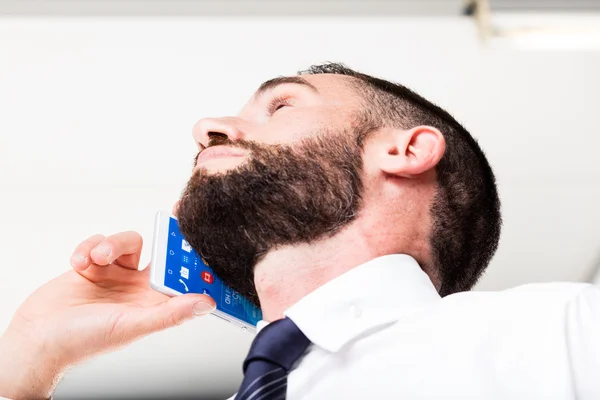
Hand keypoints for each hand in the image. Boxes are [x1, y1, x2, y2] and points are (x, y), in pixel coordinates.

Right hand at [0, 231, 214, 399]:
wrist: (38, 337)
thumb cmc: (84, 341)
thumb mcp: (132, 325)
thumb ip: (170, 313)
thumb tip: (205, 303)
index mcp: (153, 301)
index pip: (181, 274)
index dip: (192, 256)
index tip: (198, 233)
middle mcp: (137, 286)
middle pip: (158, 250)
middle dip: (158, 237)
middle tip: (166, 221)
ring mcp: (114, 274)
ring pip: (126, 242)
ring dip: (112, 244)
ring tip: (96, 258)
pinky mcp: (92, 265)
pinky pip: (98, 242)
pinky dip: (88, 248)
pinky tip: (79, 264)